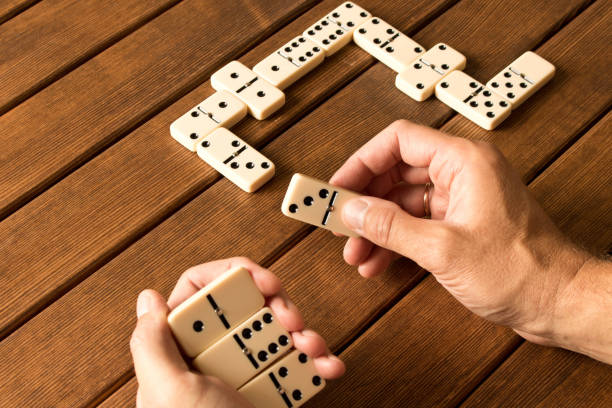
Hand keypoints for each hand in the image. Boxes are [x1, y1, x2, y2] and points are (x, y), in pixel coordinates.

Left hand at [130, 257, 344, 407]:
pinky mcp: (271, 389)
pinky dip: (317, 360)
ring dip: (303, 331)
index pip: (198, 290)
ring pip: (275, 328)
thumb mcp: (169, 392)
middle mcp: (211, 356)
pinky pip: (296, 362)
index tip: (261, 279)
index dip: (230, 274)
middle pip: (245, 303)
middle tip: (291, 316)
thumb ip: (150, 344)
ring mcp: (244, 372)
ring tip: (313, 345)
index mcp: (179, 351)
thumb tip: (149, 297)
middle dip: (276, 303)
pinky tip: (329, 365)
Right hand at [331, 120, 597, 355]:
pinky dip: (395, 241)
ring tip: (355, 253)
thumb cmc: (520, 270)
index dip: (362, 162)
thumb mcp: (442, 249)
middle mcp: (461, 173)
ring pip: (403, 201)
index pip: (398, 141)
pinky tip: (376, 263)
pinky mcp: (460, 223)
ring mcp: (461, 199)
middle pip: (396, 172)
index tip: (338, 187)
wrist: (557, 302)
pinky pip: (416, 223)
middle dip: (366, 202)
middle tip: (339, 223)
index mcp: (463, 161)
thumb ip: (391, 227)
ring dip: (376, 227)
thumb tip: (351, 211)